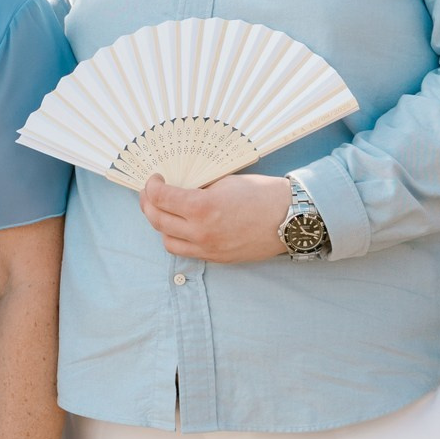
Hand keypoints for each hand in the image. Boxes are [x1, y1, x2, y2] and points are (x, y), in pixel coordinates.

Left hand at [139, 173, 291, 263]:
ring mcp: (209, 248)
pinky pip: (187, 251)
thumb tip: (178, 188)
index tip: (154, 179)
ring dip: (160, 225)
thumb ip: (198, 188)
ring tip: (164, 211)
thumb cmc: (263, 194)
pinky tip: (181, 226)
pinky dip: (178, 238)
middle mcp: (201, 232)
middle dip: (148, 205)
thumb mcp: (225, 182)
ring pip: (168, 241)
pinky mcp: (217, 258)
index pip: (161, 198)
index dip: (151, 186)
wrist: (291, 219)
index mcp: (202, 207)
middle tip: (150, 194)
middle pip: (157, 221)